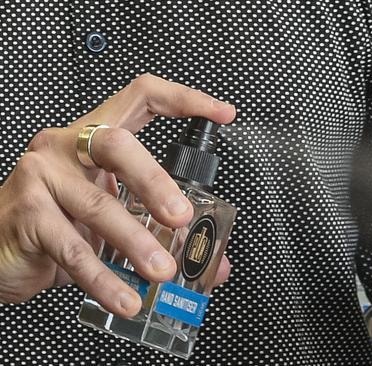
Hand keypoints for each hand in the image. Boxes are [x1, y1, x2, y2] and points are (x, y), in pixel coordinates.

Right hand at [0, 74, 235, 317]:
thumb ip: (163, 234)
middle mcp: (65, 147)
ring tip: (161, 271)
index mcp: (93, 136)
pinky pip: (73, 249)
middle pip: (117, 144)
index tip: (222, 114)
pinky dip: (104, 278)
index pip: (141, 98)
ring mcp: (40, 177)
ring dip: (135, 242)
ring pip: (98, 205)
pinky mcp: (26, 216)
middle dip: (155, 181)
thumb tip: (215, 264)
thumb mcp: (112, 219)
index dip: (184, 100)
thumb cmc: (57, 223)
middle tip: (181, 217)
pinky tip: (125, 297)